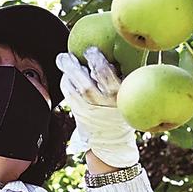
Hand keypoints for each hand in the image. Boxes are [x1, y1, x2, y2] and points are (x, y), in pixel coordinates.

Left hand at [56, 47, 139, 168]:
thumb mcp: (130, 96)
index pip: (105, 74)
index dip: (95, 59)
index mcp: (120, 95)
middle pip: (84, 83)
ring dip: (66, 72)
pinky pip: (69, 96)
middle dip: (74, 66)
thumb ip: (123, 77)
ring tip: (63, 59)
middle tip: (68, 54)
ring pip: (74, 89)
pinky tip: (66, 75)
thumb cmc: (123, 110)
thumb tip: (113, 51)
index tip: (91, 50)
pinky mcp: (80, 115)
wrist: (113, 141)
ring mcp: (90, 111)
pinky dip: (65, 83)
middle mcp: (104, 104)